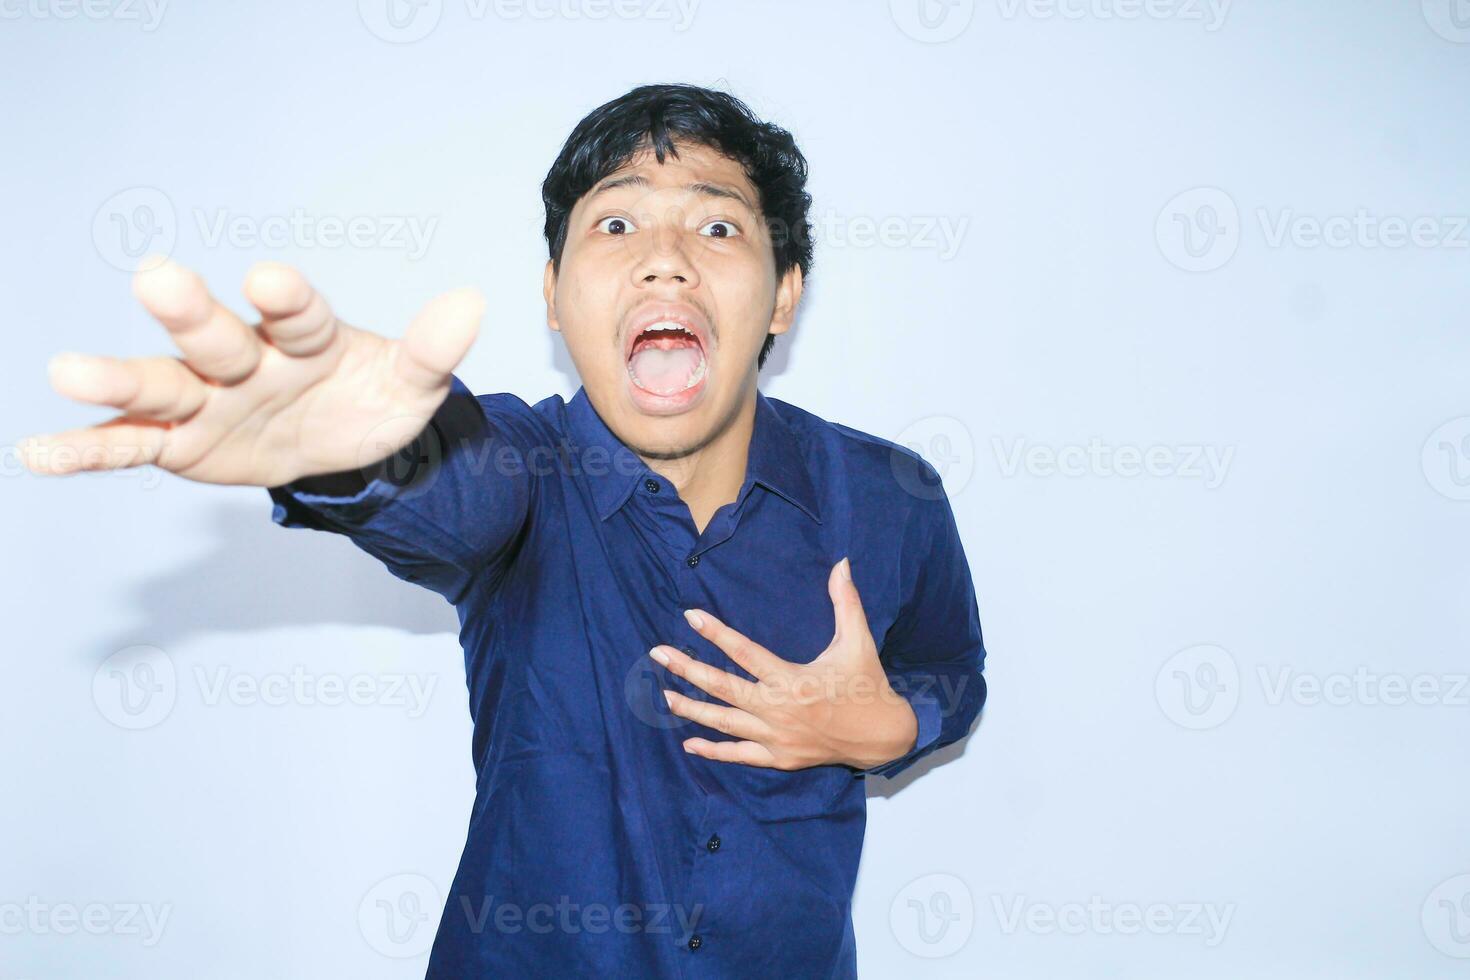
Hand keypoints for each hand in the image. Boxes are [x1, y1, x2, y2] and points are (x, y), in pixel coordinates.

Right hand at [19, 257, 483, 486]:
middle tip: (157, 278)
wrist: (339, 443)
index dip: (286, 298)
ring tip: (70, 371)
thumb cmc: (367, 399)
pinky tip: (39, 453)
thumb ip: (432, 350)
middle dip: (190, 313)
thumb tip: (473, 303)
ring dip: (118, 379)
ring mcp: (207, 400)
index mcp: (307, 339)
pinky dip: (88, 450)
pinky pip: (130, 446)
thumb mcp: (411, 386)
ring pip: (160, 385)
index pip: (299, 316)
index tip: (271, 279)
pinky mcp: (180, 443)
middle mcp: (247, 359)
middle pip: (216, 336)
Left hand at [649, 557, 918, 770]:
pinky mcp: (779, 758)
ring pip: (724, 723)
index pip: (745, 652)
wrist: (881, 736)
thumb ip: (846, 602)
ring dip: (692, 709)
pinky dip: (713, 750)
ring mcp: (776, 737)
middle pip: (722, 688)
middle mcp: (779, 710)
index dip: (716, 633)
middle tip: (657, 654)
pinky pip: (739, 755)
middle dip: (687, 669)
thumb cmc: (866, 683)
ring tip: (665, 696)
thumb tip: (841, 563)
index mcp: (793, 680)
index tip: (691, 616)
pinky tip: (689, 743)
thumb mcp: (857, 641)